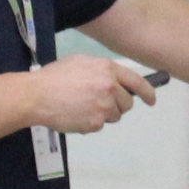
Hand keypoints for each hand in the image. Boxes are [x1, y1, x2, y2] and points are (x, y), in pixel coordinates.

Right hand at [25, 54, 162, 134]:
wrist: (36, 96)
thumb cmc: (54, 77)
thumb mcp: (80, 63)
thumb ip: (101, 71)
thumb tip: (115, 82)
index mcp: (107, 69)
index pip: (137, 81)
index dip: (148, 92)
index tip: (151, 100)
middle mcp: (110, 87)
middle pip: (127, 103)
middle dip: (117, 105)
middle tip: (99, 103)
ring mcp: (104, 106)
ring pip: (114, 116)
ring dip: (103, 115)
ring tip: (81, 107)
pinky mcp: (96, 123)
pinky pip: (99, 126)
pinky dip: (89, 123)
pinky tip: (74, 115)